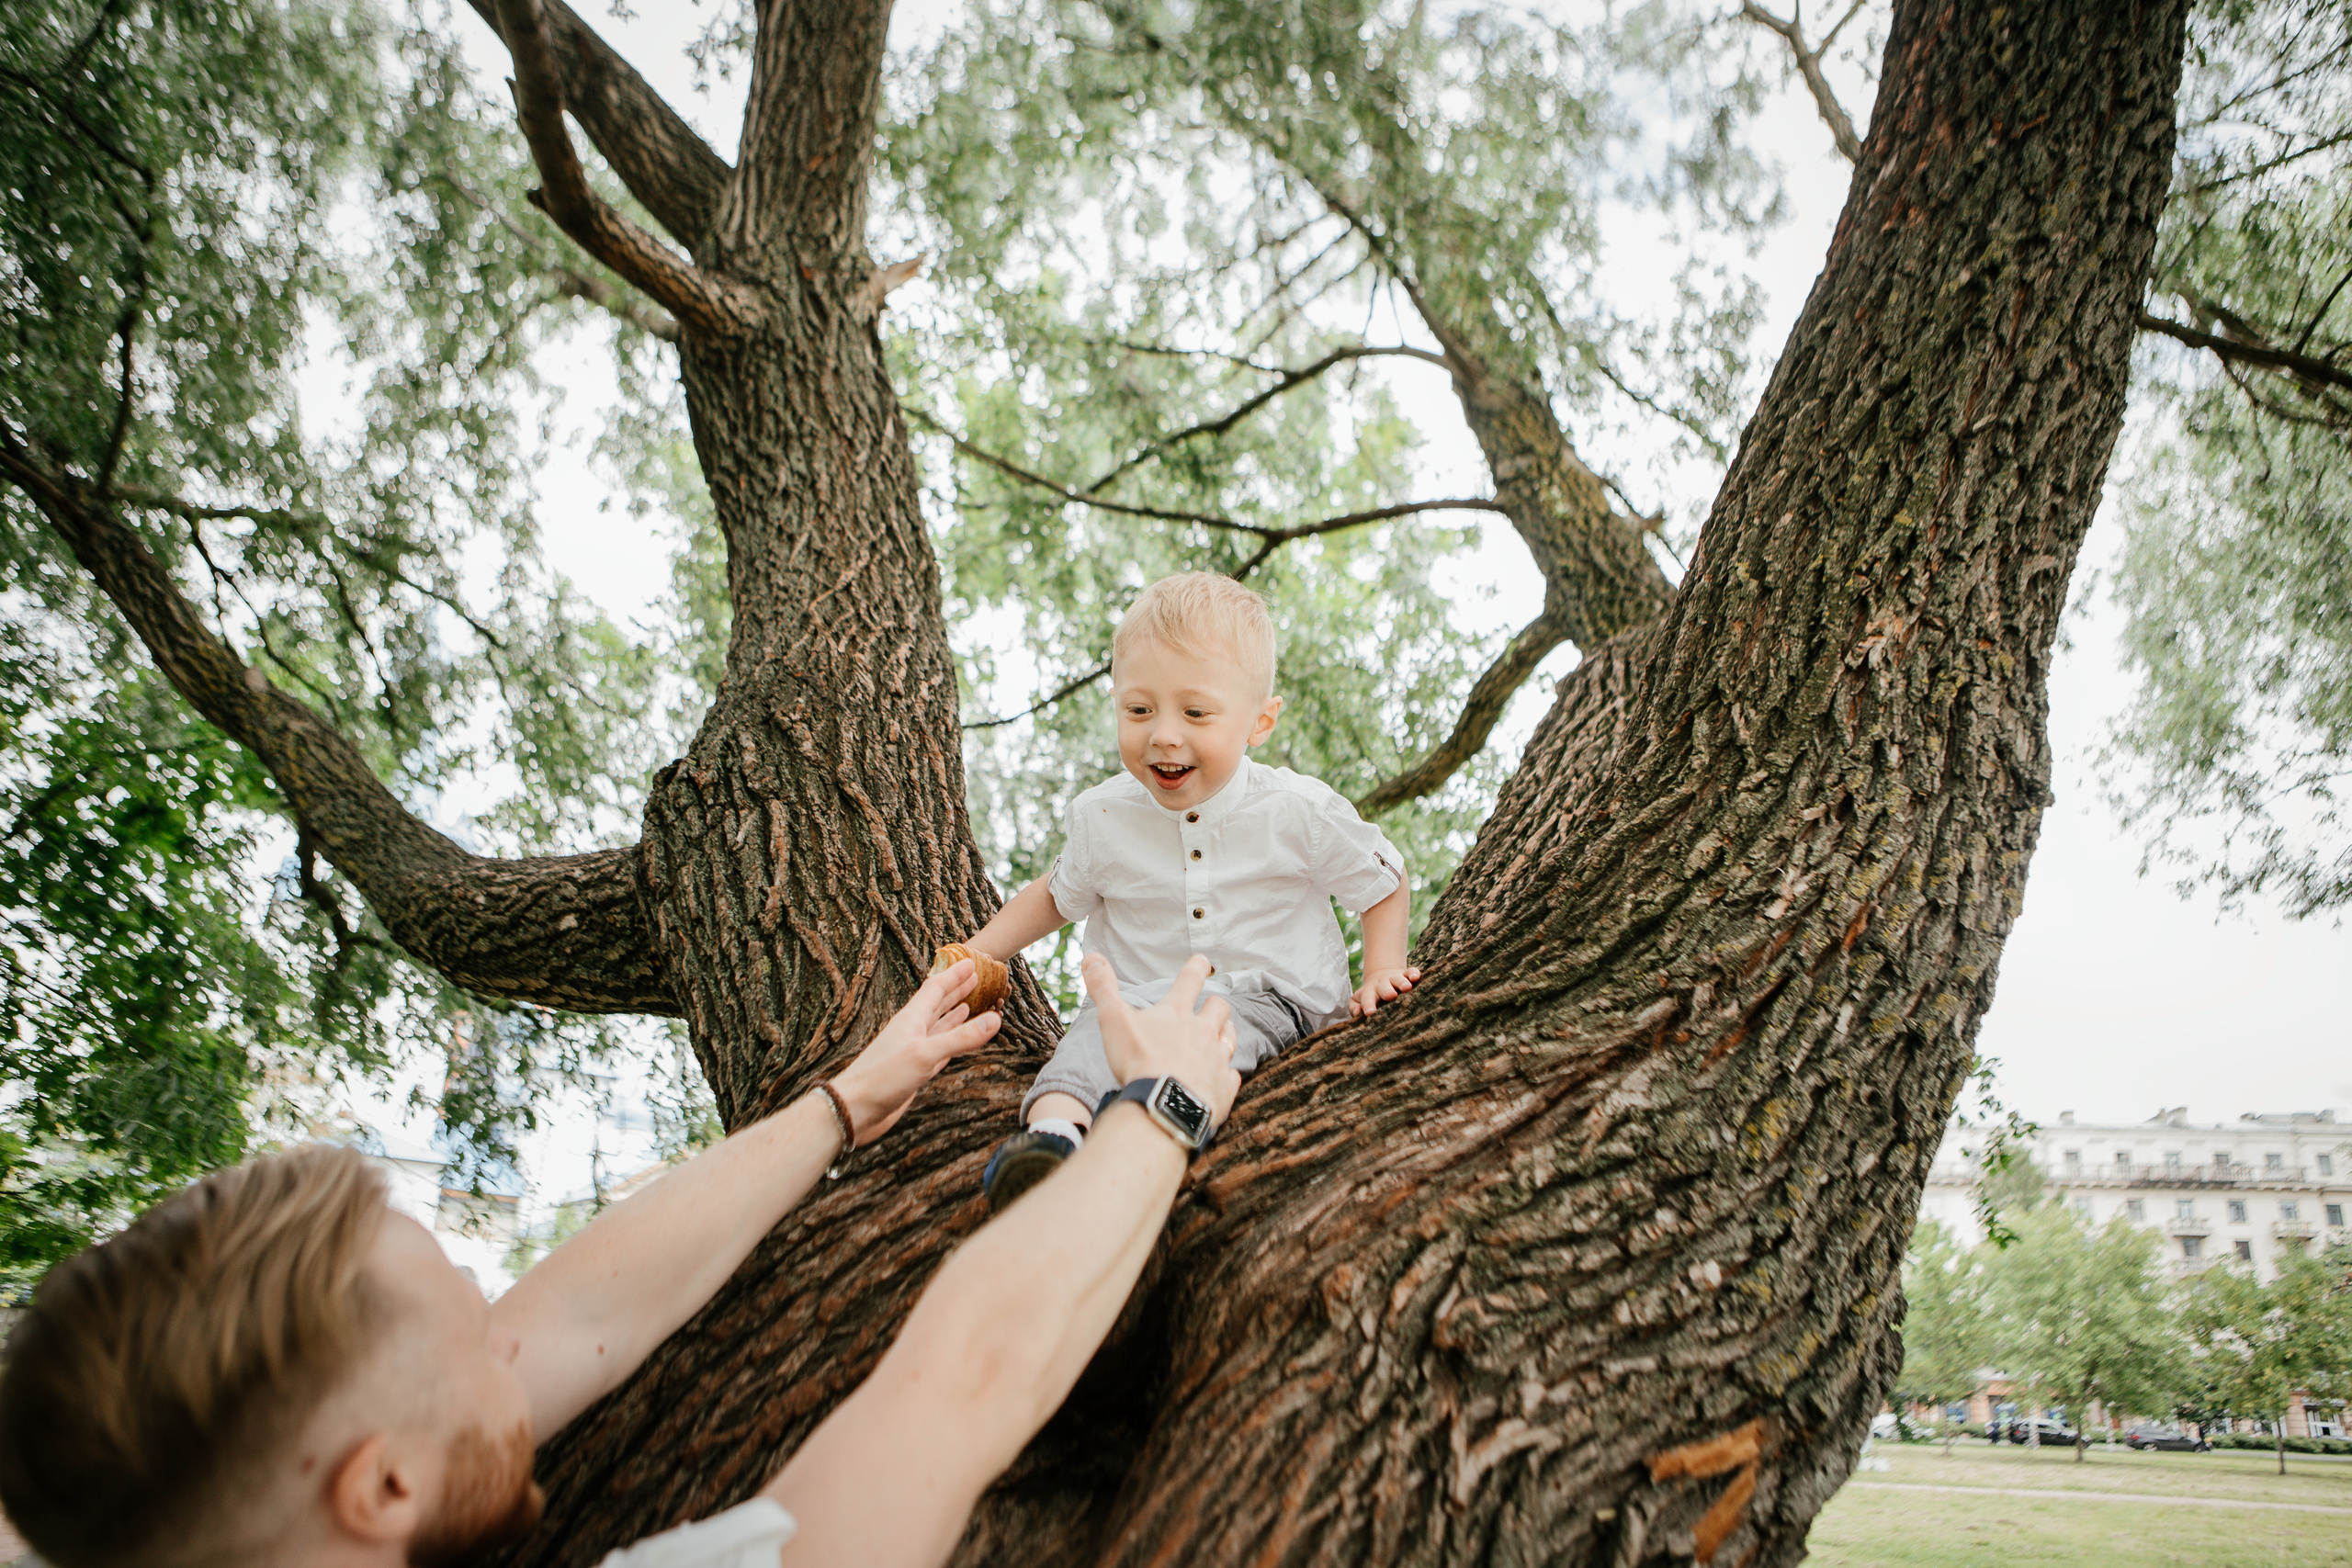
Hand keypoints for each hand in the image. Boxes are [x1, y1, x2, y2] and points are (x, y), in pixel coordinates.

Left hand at [831, 960, 1002, 1143]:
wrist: (855, 1108)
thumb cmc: (882, 1078)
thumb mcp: (925, 1054)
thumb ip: (960, 1038)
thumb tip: (994, 1019)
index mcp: (911, 1019)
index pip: (936, 989)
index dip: (954, 975)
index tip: (971, 962)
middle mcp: (912, 1031)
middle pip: (938, 1004)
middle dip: (957, 990)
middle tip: (976, 978)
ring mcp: (914, 1050)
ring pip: (939, 1025)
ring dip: (955, 1014)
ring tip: (970, 1004)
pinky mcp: (916, 1069)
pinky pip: (939, 1048)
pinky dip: (951, 1040)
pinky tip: (956, 1038)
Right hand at [1083, 953, 1241, 1126]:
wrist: (1163, 1105)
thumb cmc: (1138, 1061)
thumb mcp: (1113, 1020)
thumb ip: (1103, 988)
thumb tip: (1091, 956)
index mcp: (1177, 1013)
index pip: (1190, 980)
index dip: (1197, 967)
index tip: (1203, 961)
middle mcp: (1203, 1032)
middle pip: (1219, 1008)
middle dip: (1215, 1004)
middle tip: (1212, 1005)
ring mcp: (1216, 1059)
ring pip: (1230, 1038)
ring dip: (1226, 1033)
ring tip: (1222, 1033)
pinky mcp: (1222, 1087)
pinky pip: (1231, 1076)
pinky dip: (1226, 1074)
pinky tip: (1223, 1077)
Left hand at [1349, 965, 1421, 1016]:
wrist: (1381, 976)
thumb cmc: (1370, 995)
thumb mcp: (1359, 1000)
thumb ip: (1354, 1007)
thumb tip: (1357, 1013)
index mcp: (1370, 992)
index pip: (1367, 999)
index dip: (1368, 1005)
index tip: (1369, 1013)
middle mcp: (1382, 984)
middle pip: (1383, 988)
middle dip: (1387, 991)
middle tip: (1390, 996)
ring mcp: (1394, 979)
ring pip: (1398, 979)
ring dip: (1402, 983)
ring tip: (1406, 987)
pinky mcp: (1406, 975)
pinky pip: (1410, 972)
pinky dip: (1414, 973)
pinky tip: (1416, 977)